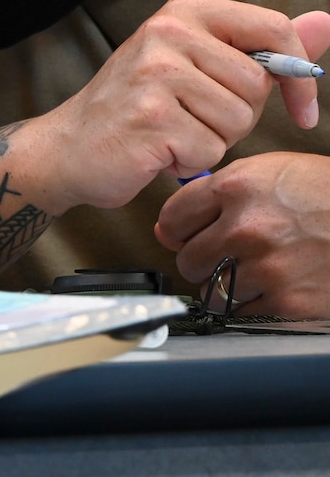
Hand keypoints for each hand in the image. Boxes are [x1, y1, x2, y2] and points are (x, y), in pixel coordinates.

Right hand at [12, 0, 329, 212]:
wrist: (70, 146)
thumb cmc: (140, 107)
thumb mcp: (202, 64)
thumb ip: (265, 46)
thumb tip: (327, 21)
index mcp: (184, 10)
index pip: (274, 28)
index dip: (300, 75)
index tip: (301, 109)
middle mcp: (167, 32)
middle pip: (257, 84)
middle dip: (239, 114)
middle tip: (191, 115)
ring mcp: (155, 73)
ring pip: (237, 120)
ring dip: (213, 140)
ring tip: (172, 131)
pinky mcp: (149, 116)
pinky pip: (209, 150)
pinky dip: (189, 161)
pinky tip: (158, 150)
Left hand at [156, 152, 329, 315]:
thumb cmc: (329, 195)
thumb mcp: (273, 172)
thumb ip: (219, 192)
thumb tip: (171, 225)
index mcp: (238, 188)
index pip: (172, 218)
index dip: (177, 230)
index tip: (184, 236)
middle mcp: (246, 227)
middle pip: (187, 259)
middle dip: (201, 260)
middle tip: (223, 256)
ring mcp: (266, 267)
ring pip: (212, 290)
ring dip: (225, 286)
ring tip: (252, 272)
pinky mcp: (286, 302)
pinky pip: (241, 312)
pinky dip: (250, 305)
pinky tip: (270, 287)